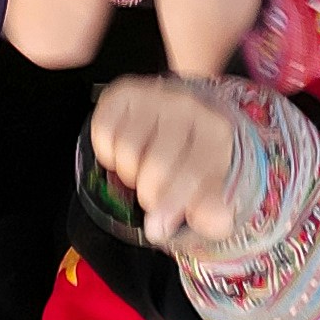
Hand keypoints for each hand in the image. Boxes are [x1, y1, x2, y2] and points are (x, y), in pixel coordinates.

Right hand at [87, 73, 251, 248]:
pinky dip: (108, 151)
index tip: (158, 228)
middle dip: (148, 192)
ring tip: (140, 167)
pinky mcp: (123, 91)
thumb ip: (209, 207)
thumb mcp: (207, 182)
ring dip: (127, 170)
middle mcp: (186, 106)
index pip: (191, 173)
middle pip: (155, 166)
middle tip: (152, 192)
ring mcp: (154, 95)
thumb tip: (216, 224)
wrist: (181, 113)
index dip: (172, 204)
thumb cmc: (194, 152)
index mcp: (215, 131)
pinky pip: (103, 131)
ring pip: (125, 149)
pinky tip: (124, 150)